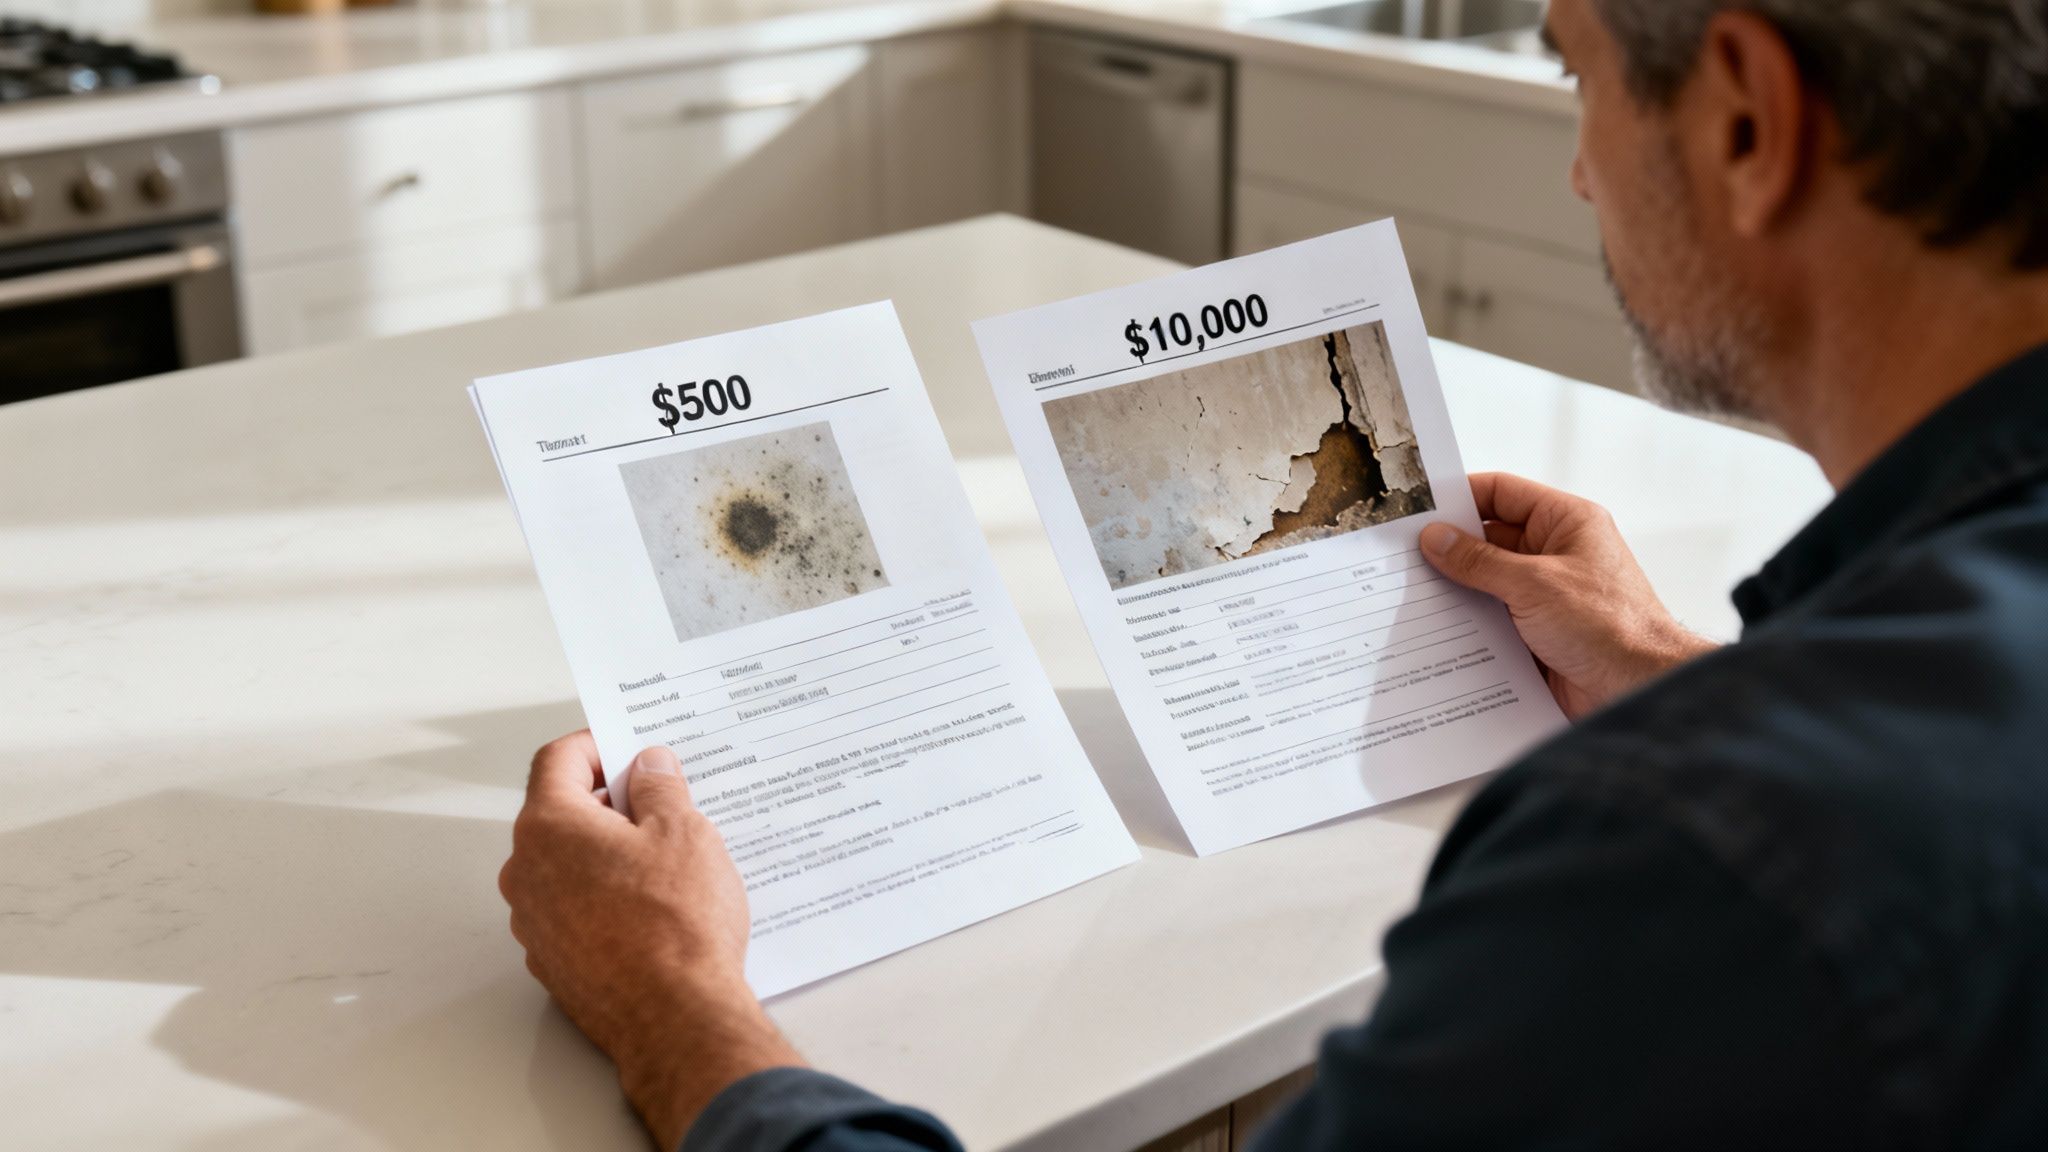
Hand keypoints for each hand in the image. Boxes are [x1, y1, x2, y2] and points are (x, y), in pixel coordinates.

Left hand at [500, 732, 802, 1149]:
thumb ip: (660, 788)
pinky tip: (651, 907)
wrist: (675, 1019)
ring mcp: (534, 922)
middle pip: (559, 812)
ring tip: (664, 861)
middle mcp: (527, 872)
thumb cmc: (676, 927)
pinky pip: (573, 909)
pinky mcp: (552, 961)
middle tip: (660, 802)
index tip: (628, 748)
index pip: (557, 760)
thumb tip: (650, 768)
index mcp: (550, 827)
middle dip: (607, 801)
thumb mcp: (684, 833)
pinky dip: (603, 897)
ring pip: (565, 865)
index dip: (597, 745)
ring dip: (605, 853)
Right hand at [1419, 473, 1716, 719]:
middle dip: (1449, 548)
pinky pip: (1493, 617)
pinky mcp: (1537, 631)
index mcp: (1566, 522)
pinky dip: (1468, 622)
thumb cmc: (1611, 626)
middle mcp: (1556, 553)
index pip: (1502, 493)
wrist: (1639, 688)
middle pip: (1489, 538)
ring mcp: (1546, 593)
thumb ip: (1480, 561)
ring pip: (1487, 581)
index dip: (1460, 496)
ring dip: (1456, 589)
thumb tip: (1437, 539)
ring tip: (1410, 594)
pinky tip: (1436, 631)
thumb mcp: (1535, 584)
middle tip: (1402, 556)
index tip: (1418, 508)